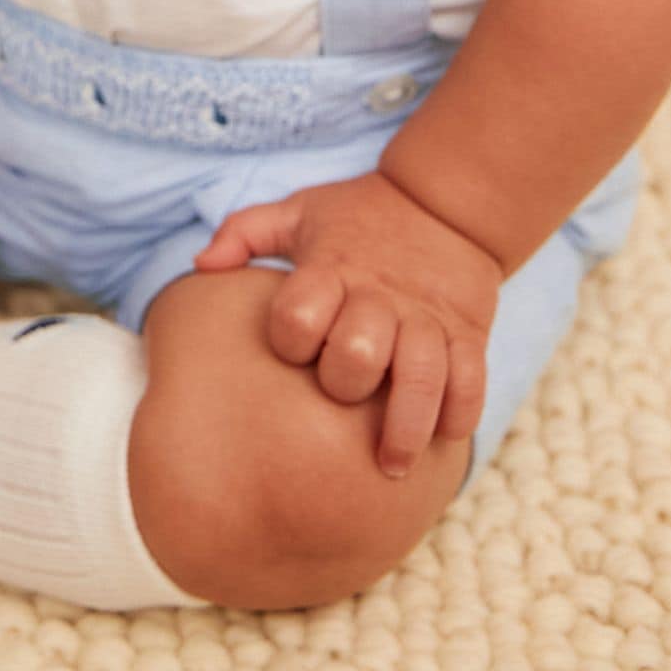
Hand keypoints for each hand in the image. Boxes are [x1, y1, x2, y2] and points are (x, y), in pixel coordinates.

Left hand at [193, 170, 501, 477]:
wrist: (442, 204)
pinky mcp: (466, 332)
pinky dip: (459, 413)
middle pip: (359, 352)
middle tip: (344, 404)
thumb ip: (245, 233)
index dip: (290, 339)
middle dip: (347, 385)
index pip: (299, 315)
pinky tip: (443, 438)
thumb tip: (201, 265)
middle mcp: (380, 296)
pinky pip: (470, 379)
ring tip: (391, 466)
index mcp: (332, 269)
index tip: (292, 353)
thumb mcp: (298, 213)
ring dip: (407, 426)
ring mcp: (426, 318)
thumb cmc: (356, 218)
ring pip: (421, 375)